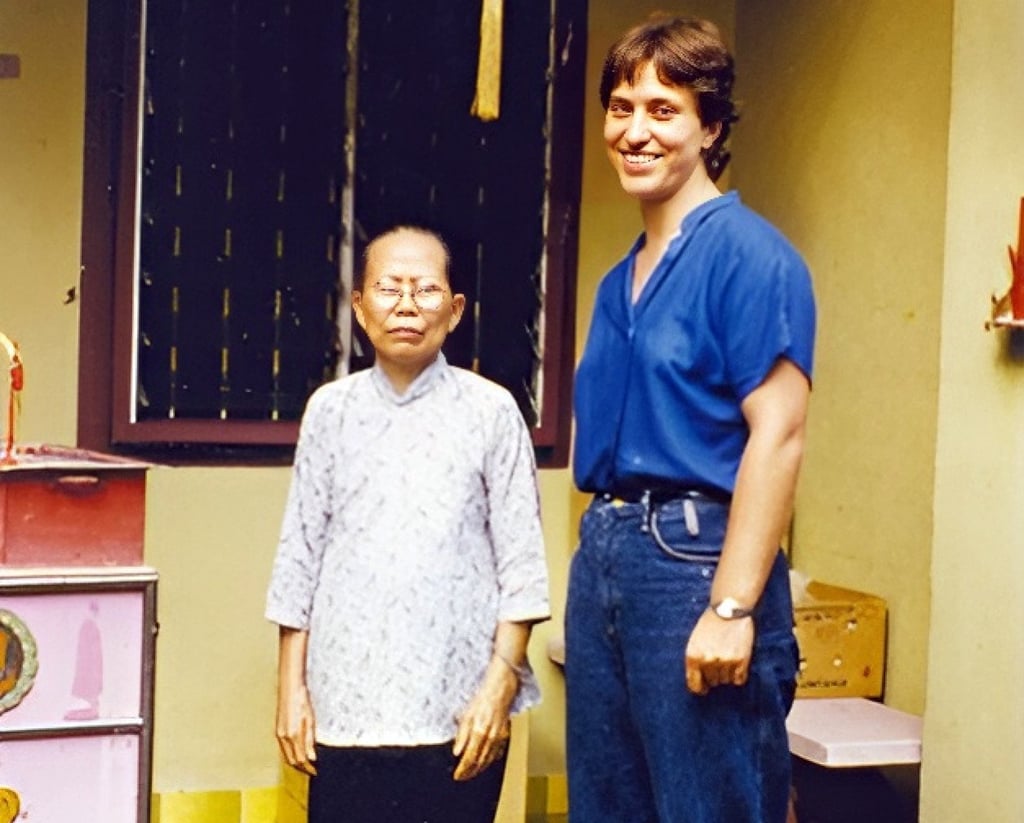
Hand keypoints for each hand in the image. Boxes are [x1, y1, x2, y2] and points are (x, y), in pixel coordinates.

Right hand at [275, 682, 317, 775]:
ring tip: (305, 764)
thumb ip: (310, 740)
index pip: (301, 759)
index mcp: (293, 735)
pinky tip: (297, 752)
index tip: (315, 771)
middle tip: (311, 770)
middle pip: (292, 760)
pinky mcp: (277, 730)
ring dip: (295, 762)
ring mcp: (279, 734)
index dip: (308, 767)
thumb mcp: (310, 720)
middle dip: (301, 768)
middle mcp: (284, 737)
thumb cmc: (302, 701)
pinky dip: (290, 754)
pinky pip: (283, 748)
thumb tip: (312, 758)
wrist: (290, 688)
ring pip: (286, 755)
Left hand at [452, 661, 515, 780]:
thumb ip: (462, 734)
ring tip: (472, 772)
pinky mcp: (504, 732)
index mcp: (480, 730)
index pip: (470, 756)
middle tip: (462, 777)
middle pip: (480, 761)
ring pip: (489, 758)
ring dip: (480, 768)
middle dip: (470, 771)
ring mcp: (499, 735)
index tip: (457, 775)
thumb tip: (456, 751)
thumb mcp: (467, 713)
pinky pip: (498, 750)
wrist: (501, 686)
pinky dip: (491, 759)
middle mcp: (490, 735)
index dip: (463, 768)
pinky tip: (487, 761)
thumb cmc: (483, 695)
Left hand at [684, 609, 754, 695]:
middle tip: (719, 661)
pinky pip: (739, 680)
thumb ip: (695, 660)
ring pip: (726, 681)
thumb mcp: (695, 641)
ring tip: (728, 657)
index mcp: (693, 656)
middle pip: (712, 682)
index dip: (700, 688)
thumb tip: (697, 681)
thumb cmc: (710, 624)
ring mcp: (725, 662)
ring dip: (727, 673)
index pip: (694, 685)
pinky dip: (739, 675)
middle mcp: (707, 661)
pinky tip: (738, 663)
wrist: (729, 609)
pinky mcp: (741, 661)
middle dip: (714, 675)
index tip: (704, 688)